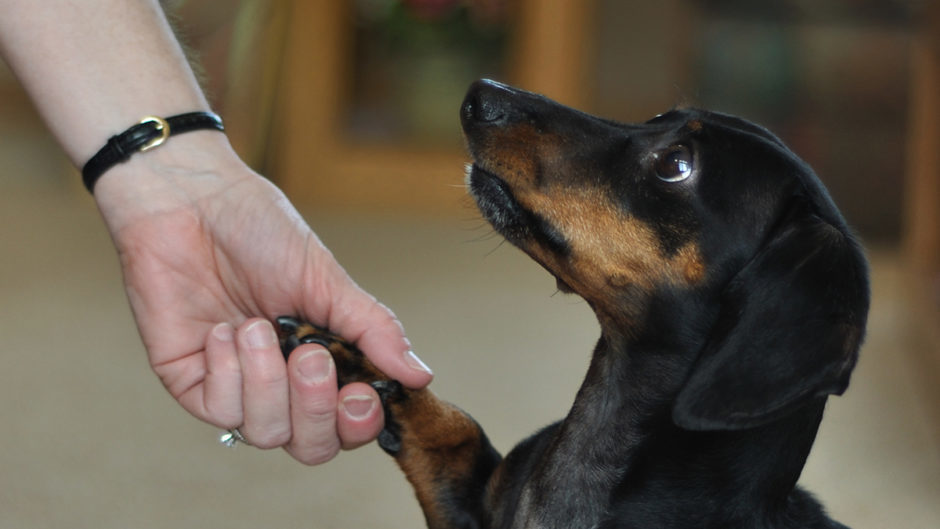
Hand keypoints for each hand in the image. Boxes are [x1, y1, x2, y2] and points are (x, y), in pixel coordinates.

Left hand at [93, 132, 432, 463]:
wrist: (192, 201)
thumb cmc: (258, 231)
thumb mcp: (327, 280)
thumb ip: (373, 330)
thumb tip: (421, 374)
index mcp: (322, 360)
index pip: (348, 424)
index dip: (358, 423)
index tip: (362, 393)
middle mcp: (281, 382)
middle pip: (312, 446)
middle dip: (315, 408)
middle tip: (311, 357)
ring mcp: (236, 385)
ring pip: (266, 433)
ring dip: (267, 380)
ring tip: (256, 326)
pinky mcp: (191, 381)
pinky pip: (219, 410)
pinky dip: (228, 369)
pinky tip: (224, 329)